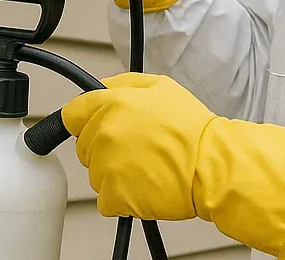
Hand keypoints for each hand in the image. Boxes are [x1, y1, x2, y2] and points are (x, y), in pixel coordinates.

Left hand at [63, 73, 284, 259]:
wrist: (212, 166)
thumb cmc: (193, 129)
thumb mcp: (161, 86)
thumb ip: (123, 83)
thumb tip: (99, 88)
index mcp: (112, 104)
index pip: (72, 114)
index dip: (85, 120)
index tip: (95, 127)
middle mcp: (104, 134)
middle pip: (83, 146)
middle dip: (103, 147)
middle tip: (136, 148)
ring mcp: (106, 166)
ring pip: (95, 173)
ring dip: (114, 173)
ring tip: (146, 167)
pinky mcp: (115, 196)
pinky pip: (106, 200)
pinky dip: (121, 198)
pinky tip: (144, 187)